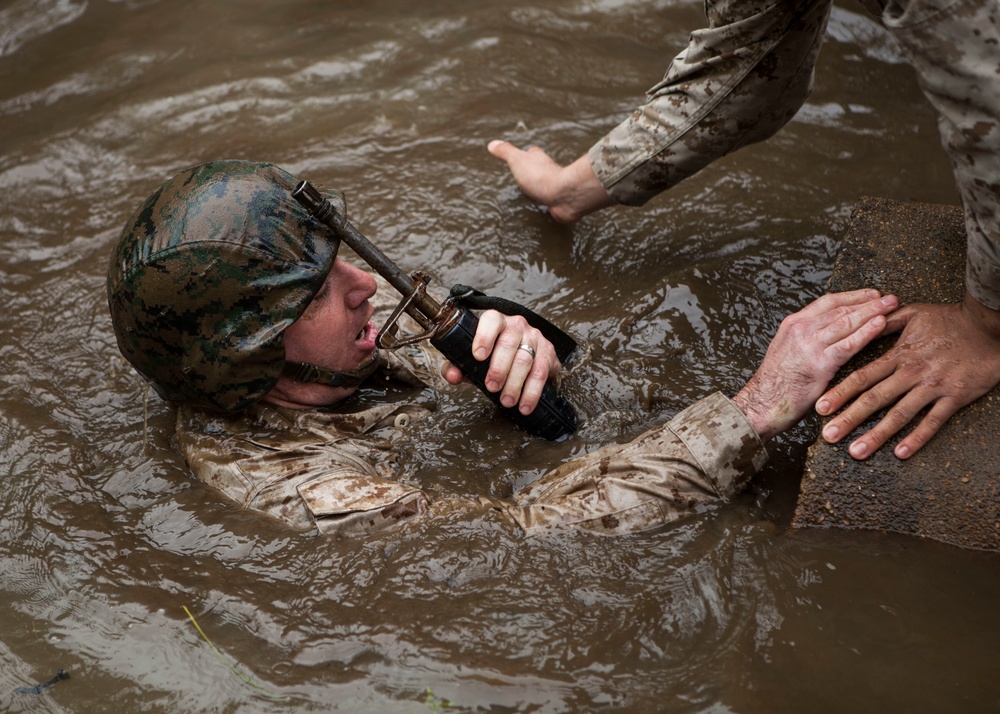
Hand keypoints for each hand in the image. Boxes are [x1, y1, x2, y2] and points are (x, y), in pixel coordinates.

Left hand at [441, 310, 561, 414]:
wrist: (523, 353)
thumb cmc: (493, 354)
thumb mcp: (473, 358)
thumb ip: (458, 365)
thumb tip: (452, 376)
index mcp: (496, 321)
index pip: (491, 321)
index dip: (484, 337)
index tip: (478, 356)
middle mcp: (517, 325)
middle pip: (509, 343)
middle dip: (499, 368)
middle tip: (491, 387)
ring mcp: (534, 337)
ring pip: (525, 359)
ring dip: (515, 383)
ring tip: (507, 400)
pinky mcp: (548, 352)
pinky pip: (541, 372)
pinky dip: (532, 391)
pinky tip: (525, 404)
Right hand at [487, 140, 614, 223]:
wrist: (564, 195)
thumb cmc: (540, 176)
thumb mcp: (517, 160)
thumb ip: (506, 152)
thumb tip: (492, 144)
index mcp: (538, 159)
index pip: (531, 153)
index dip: (525, 155)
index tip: (517, 159)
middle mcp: (548, 171)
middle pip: (539, 169)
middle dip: (531, 174)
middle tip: (521, 179)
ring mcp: (554, 187)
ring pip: (545, 186)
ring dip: (538, 190)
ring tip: (529, 196)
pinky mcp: (558, 202)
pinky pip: (550, 202)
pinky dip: (545, 204)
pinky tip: (540, 209)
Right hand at [732, 290, 897, 440]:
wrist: (760, 404)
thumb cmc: (774, 383)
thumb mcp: (785, 351)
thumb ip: (804, 339)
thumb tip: (827, 334)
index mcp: (793, 324)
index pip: (828, 302)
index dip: (852, 296)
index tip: (871, 294)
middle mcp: (801, 329)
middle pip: (841, 309)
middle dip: (867, 302)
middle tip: (890, 298)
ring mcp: (810, 345)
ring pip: (846, 322)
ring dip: (872, 312)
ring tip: (892, 306)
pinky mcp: (819, 364)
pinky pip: (848, 344)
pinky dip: (866, 333)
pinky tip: (880, 325)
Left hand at [817, 292, 999, 459]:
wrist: (989, 325)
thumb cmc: (951, 319)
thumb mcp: (914, 314)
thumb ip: (885, 323)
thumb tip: (860, 325)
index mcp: (900, 355)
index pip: (862, 376)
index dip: (840, 393)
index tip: (820, 407)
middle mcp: (912, 372)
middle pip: (874, 399)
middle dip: (849, 418)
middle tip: (828, 436)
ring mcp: (933, 386)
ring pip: (899, 414)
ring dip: (876, 434)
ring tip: (856, 451)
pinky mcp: (955, 397)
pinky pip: (933, 421)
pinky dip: (917, 438)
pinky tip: (900, 453)